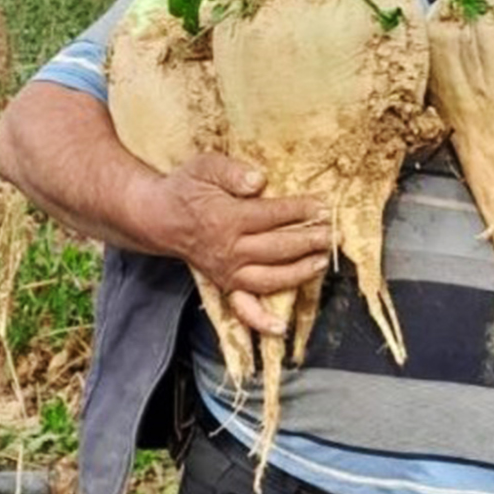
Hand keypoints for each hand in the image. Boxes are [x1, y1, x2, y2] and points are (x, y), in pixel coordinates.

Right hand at [160, 153, 331, 333]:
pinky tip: (281, 327)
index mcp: (226, 218)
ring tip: (323, 261)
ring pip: (270, 278)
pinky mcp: (225, 285)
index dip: (300, 210)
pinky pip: (243, 309)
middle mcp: (229, 250)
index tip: (323, 205)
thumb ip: (233, 172)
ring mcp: (228, 272)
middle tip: (333, 233)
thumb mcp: (206, 166)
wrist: (160, 217)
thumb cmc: (187, 188)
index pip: (272, 215)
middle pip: (277, 248)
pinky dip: (261, 322)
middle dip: (309, 240)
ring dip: (300, 272)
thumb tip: (260, 180)